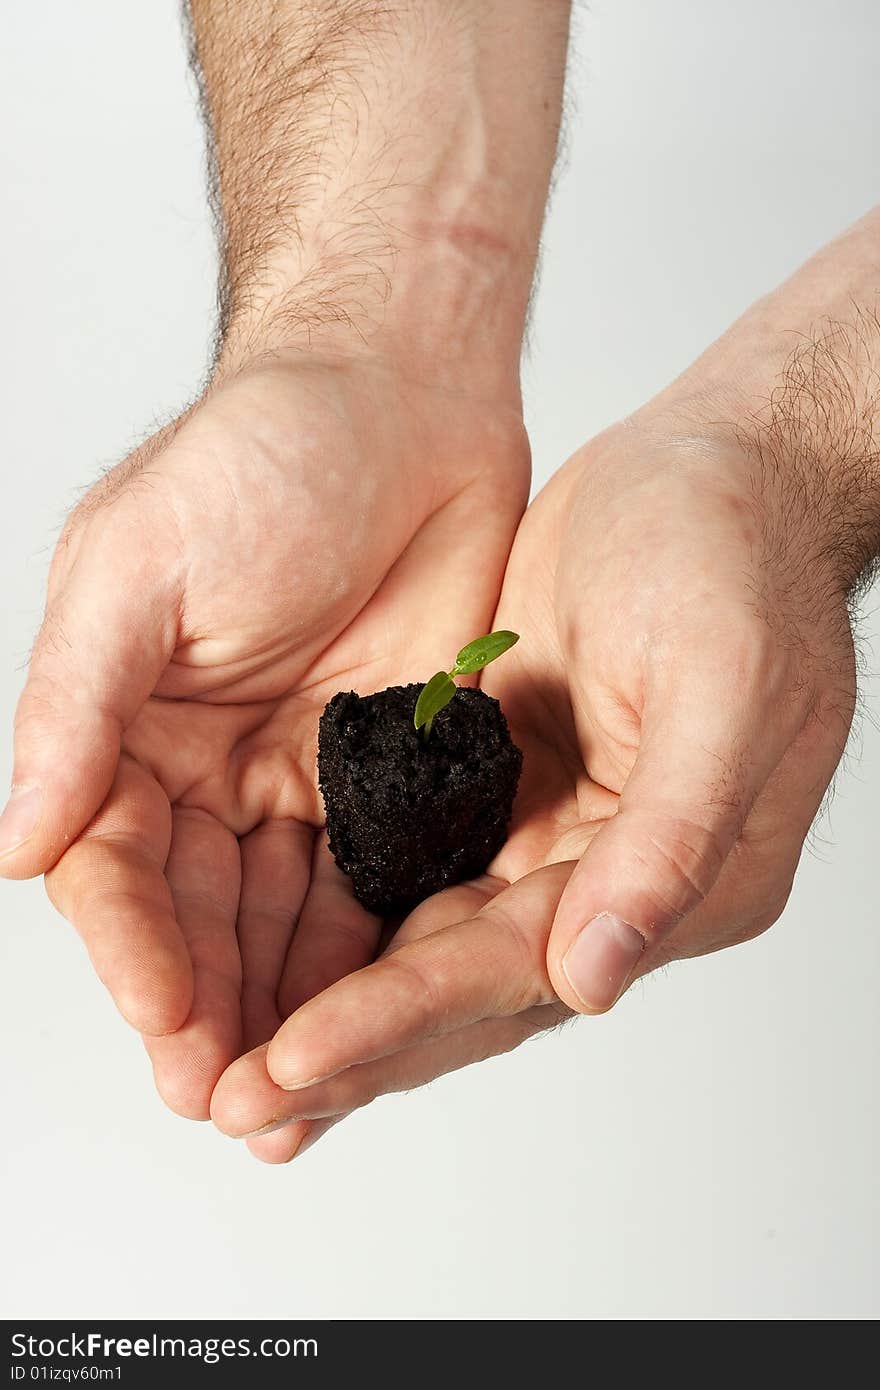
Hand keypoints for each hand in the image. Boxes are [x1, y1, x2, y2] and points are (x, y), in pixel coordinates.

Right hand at [0, 346, 526, 1124]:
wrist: (405, 392)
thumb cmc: (262, 450)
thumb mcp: (142, 565)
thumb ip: (76, 704)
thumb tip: (12, 842)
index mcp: (125, 724)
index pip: (114, 863)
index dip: (133, 947)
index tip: (169, 1020)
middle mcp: (207, 765)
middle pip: (198, 914)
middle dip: (211, 1009)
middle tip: (233, 1104)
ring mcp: (304, 773)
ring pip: (285, 918)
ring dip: (288, 1009)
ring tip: (299, 1104)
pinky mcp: (395, 769)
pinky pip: (378, 878)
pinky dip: (372, 952)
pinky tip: (379, 1021)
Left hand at [213, 357, 865, 1157]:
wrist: (714, 469)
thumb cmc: (734, 552)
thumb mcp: (720, 680)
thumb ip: (671, 837)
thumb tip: (591, 979)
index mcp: (680, 879)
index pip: (516, 971)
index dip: (400, 1018)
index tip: (289, 1062)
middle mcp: (614, 882)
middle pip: (463, 989)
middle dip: (347, 1048)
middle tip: (230, 1102)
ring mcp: (556, 840)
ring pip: (429, 950)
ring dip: (334, 1008)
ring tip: (231, 1067)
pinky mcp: (506, 790)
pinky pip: (415, 880)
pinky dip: (347, 932)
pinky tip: (271, 963)